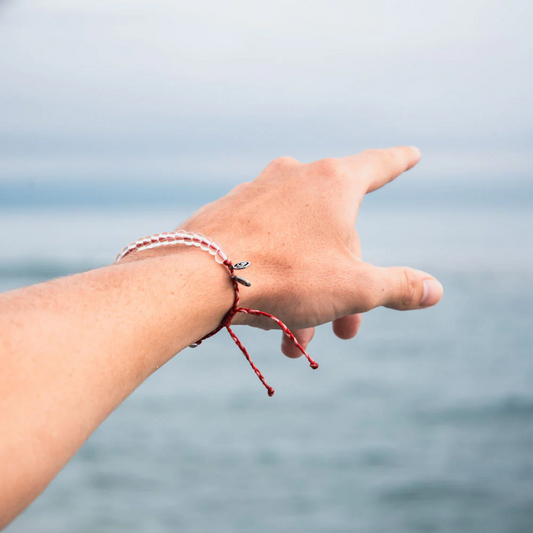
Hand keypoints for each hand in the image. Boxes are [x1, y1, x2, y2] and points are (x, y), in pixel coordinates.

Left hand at [181, 146, 442, 357]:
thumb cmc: (283, 276)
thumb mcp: (354, 288)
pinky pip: (265, 248)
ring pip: (298, 248)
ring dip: (307, 295)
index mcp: (332, 183)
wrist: (196, 278)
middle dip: (343, 286)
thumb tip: (435, 290)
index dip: (400, 161)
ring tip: (298, 340)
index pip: (379, 165)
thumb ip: (398, 286)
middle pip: (336, 234)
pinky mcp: (228, 214)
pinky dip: (275, 281)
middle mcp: (294, 178)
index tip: (413, 153)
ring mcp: (257, 193)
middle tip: (343, 331)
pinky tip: (269, 318)